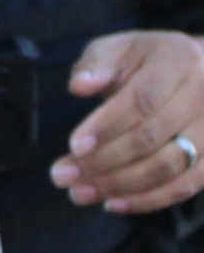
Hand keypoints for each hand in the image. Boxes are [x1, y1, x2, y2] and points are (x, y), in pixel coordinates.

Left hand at [51, 30, 203, 213]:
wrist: (194, 70)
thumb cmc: (144, 61)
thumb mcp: (117, 49)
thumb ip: (94, 64)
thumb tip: (79, 86)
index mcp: (178, 62)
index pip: (143, 100)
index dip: (108, 126)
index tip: (74, 146)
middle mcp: (203, 95)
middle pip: (153, 136)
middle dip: (103, 161)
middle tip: (62, 176)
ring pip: (169, 166)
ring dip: (120, 185)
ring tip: (79, 193)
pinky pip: (186, 185)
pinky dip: (149, 200)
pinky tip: (112, 203)